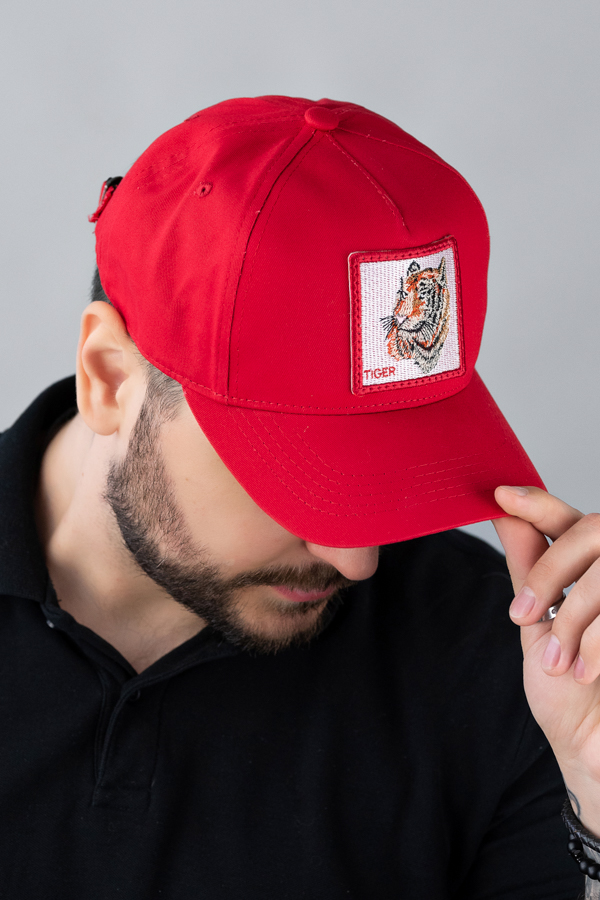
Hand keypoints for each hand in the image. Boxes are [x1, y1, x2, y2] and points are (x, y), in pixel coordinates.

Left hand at [494, 486, 599, 832]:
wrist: (596, 750)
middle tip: (523, 618)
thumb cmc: (570, 693)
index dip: (540, 502)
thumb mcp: (539, 624)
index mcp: (594, 570)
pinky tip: (583, 672)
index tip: (502, 494)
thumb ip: (530, 567)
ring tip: (557, 664)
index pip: (571, 518)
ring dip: (575, 619)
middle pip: (592, 529)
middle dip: (549, 571)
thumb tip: (502, 510)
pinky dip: (596, 641)